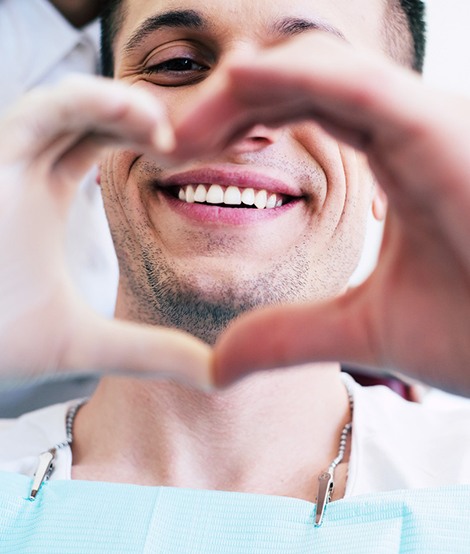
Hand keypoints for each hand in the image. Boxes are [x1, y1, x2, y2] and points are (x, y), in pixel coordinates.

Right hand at [0, 75, 210, 386]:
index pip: (96, 139)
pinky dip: (84, 102)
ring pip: (64, 103)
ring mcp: (4, 164)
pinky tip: (133, 113)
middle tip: (185, 138)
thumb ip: (151, 352)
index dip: (141, 135)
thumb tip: (217, 374)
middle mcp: (24, 171)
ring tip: (164, 127)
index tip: (188, 152)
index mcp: (44, 195)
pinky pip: (37, 113)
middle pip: (86, 114)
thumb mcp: (89, 344)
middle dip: (136, 114)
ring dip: (117, 101)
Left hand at [174, 33, 469, 394]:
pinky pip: (364, 86)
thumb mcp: (364, 328)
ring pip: (325, 70)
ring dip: (250, 86)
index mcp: (393, 159)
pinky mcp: (445, 134)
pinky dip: (300, 79)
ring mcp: (431, 124)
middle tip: (173, 140)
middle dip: (231, 104)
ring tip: (191, 124)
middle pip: (302, 83)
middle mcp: (410, 130)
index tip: (181, 155)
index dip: (237, 123)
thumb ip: (290, 335)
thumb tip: (217, 364)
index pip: (302, 111)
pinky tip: (240, 85)